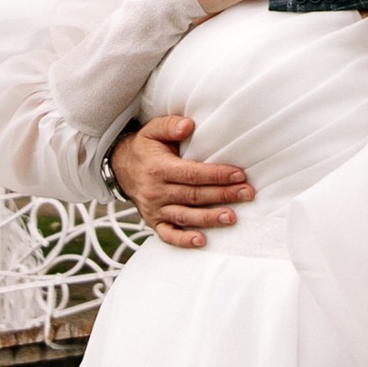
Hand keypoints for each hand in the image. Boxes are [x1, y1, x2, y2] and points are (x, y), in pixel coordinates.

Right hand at [110, 112, 252, 245]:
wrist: (121, 167)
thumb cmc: (144, 147)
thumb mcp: (152, 130)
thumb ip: (170, 125)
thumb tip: (188, 125)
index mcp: (158, 168)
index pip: (192, 174)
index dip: (216, 175)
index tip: (238, 175)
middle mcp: (156, 191)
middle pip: (194, 196)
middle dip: (222, 195)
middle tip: (247, 193)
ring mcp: (154, 209)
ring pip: (185, 216)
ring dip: (210, 218)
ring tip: (232, 218)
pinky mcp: (153, 222)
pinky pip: (168, 235)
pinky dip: (184, 241)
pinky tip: (202, 241)